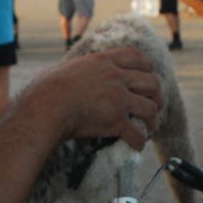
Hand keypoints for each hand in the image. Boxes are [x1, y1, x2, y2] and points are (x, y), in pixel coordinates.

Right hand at [27, 48, 162, 149]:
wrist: (46, 107)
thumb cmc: (46, 89)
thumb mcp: (67, 68)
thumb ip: (80, 69)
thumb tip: (71, 73)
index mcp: (103, 61)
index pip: (136, 57)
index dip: (147, 66)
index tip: (148, 74)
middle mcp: (116, 77)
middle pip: (151, 82)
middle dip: (156, 95)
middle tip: (154, 104)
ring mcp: (118, 99)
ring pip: (150, 108)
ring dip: (153, 119)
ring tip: (150, 127)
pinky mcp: (116, 121)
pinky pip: (137, 133)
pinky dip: (139, 141)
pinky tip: (136, 145)